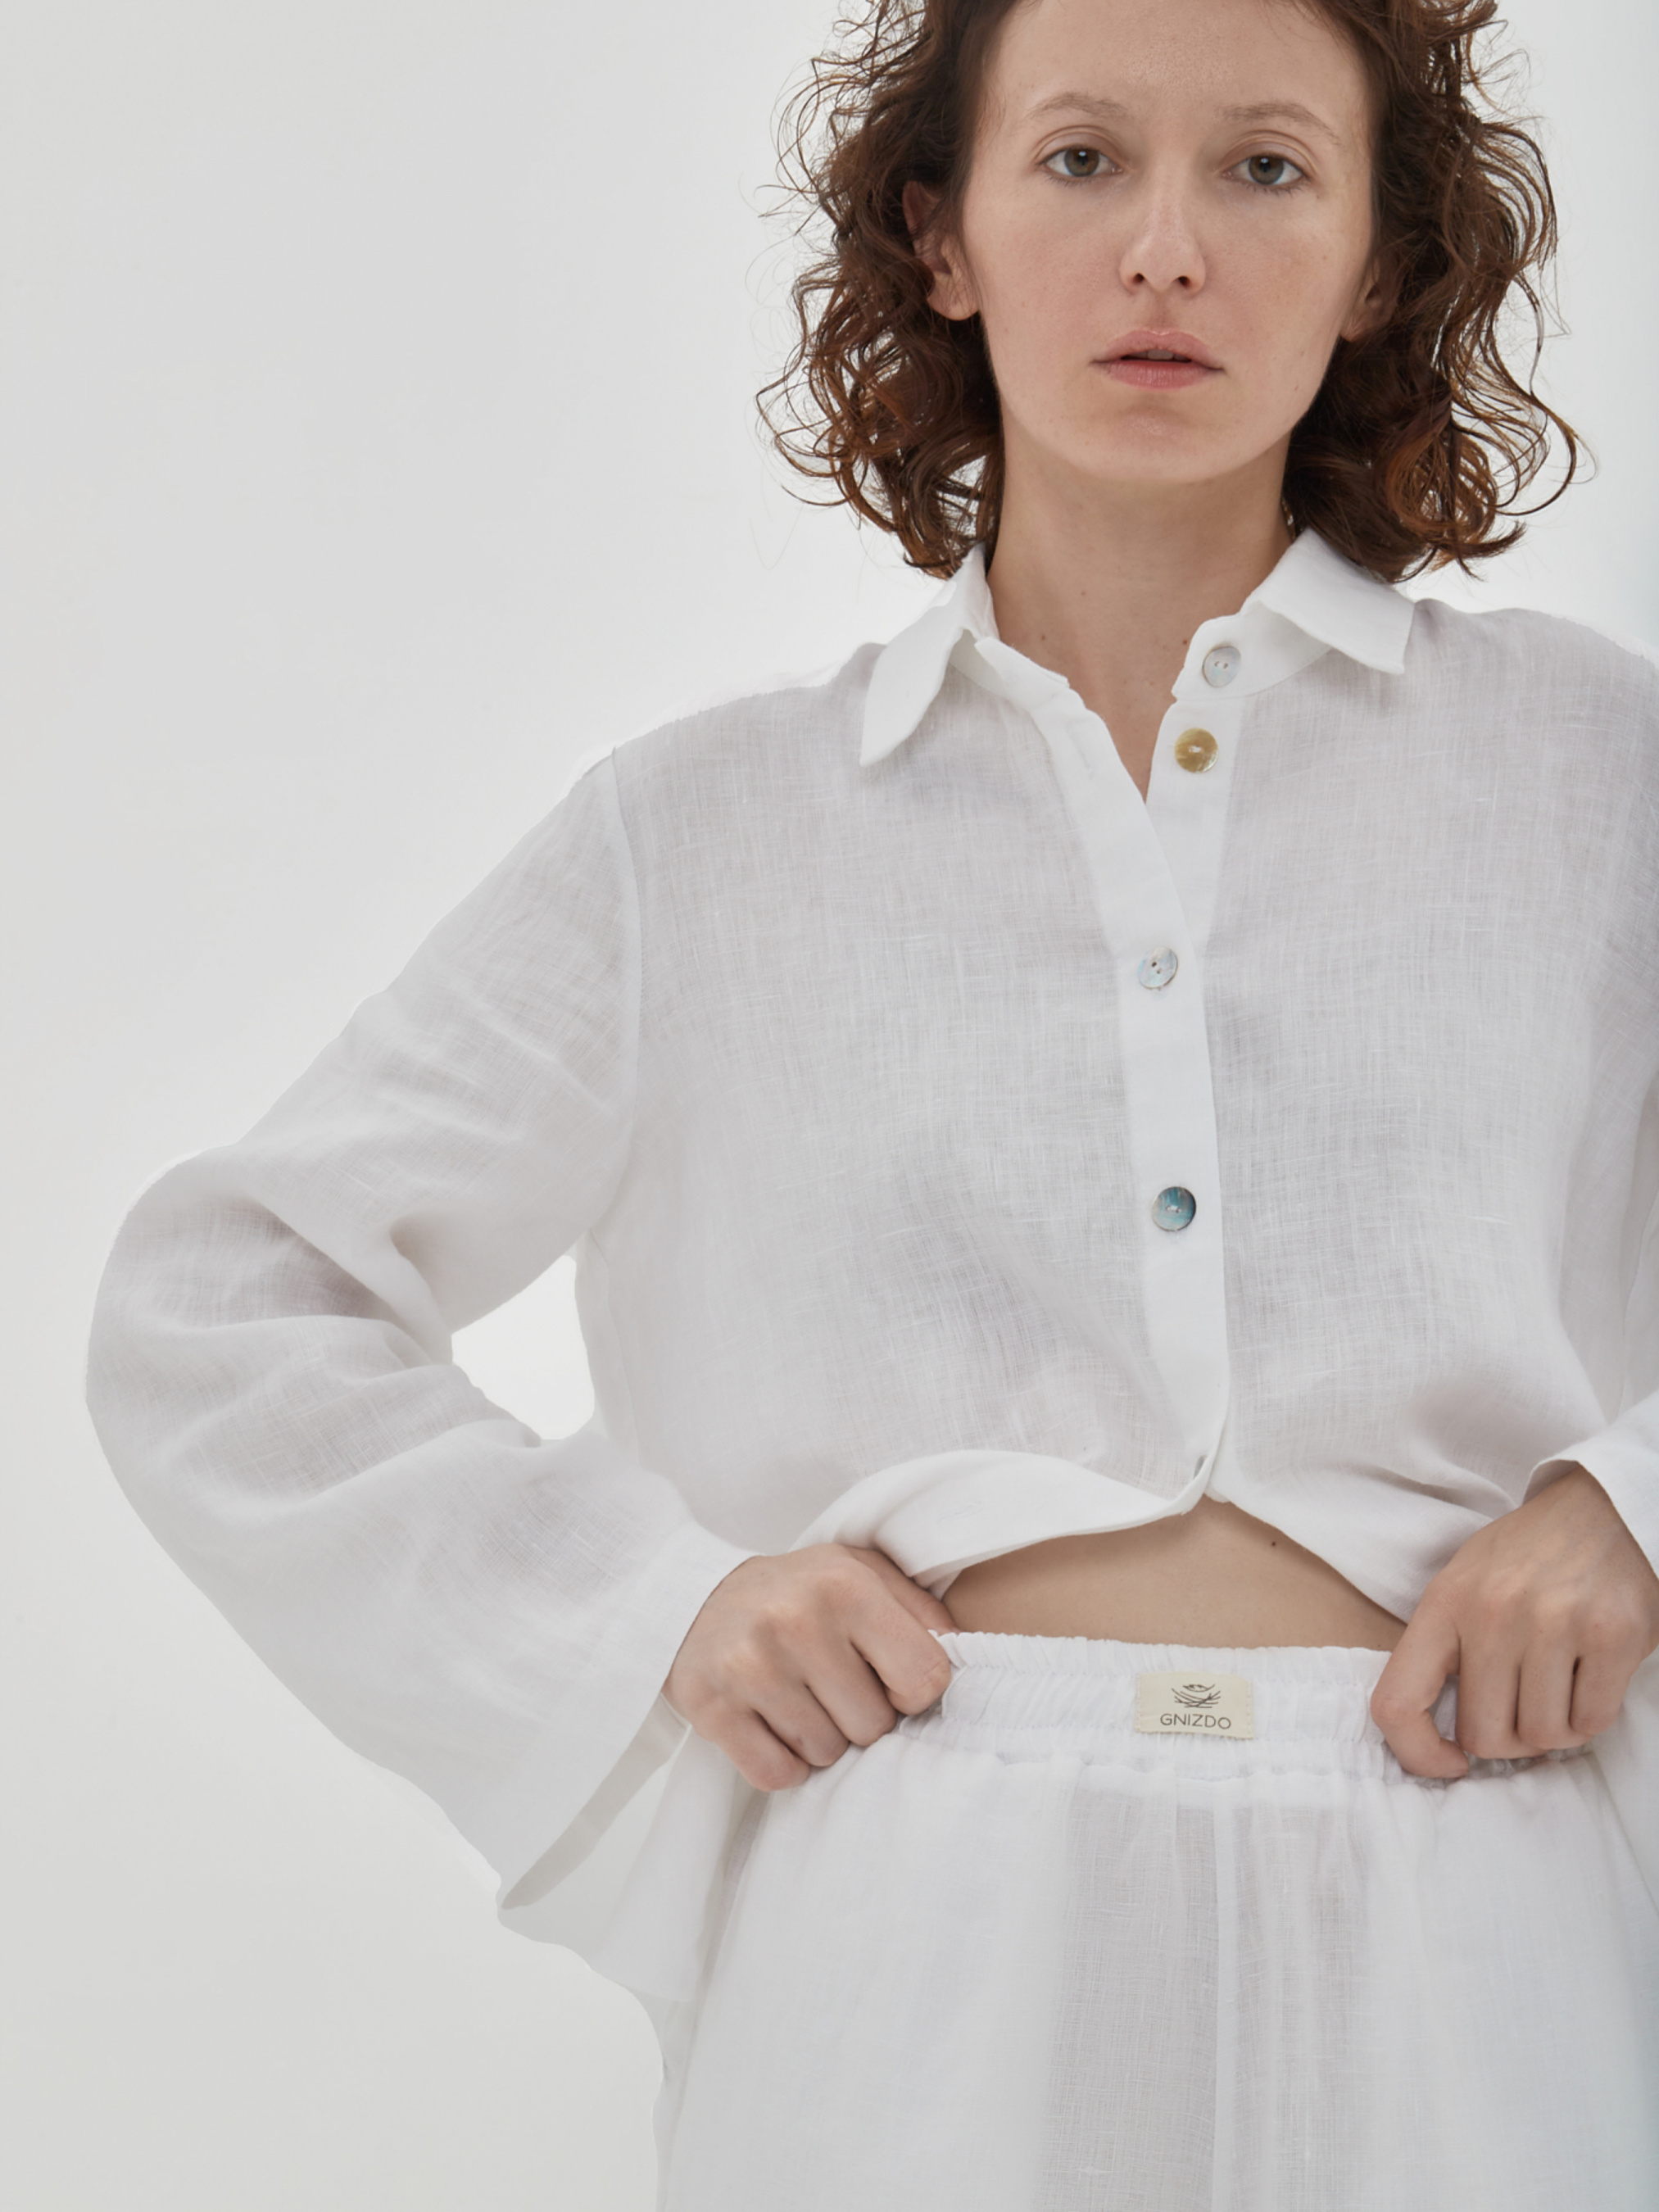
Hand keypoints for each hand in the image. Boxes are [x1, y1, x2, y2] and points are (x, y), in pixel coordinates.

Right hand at [662, 1544, 956, 1791]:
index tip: (886, 1678)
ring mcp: (749, 1665)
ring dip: (819, 1739)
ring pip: (826, 1755)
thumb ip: (922, 1614)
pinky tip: (769, 1722)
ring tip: (797, 1697)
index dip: (911, 1691)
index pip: (926, 1680)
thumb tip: (966, 1661)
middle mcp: (796, 1621)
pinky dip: (781, 1762)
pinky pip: (776, 1773)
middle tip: (830, 1684)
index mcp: (847, 1586)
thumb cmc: (798, 1592)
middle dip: (859, 1716)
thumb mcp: (864, 1575)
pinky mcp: (710, 1706)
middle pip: (873, 1727)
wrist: (695, 1598)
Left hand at [1371, 1464, 1658, 1778]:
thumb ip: (1445, 1649)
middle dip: (1507, 1737)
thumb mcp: (1464, 1583)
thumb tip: (1437, 1734)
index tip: (1448, 1762)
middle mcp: (1492, 1613)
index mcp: (1444, 1602)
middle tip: (1524, 1705)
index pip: (1398, 1702)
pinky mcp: (1611, 1635)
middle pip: (1484, 1736)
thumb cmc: (1528, 1556)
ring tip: (1559, 1686)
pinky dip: (1591, 1716)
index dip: (1416, 1753)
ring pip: (1542, 1736)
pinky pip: (1592, 1722)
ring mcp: (1553, 1623)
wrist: (1603, 1509)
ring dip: (1554, 1727)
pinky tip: (1589, 1678)